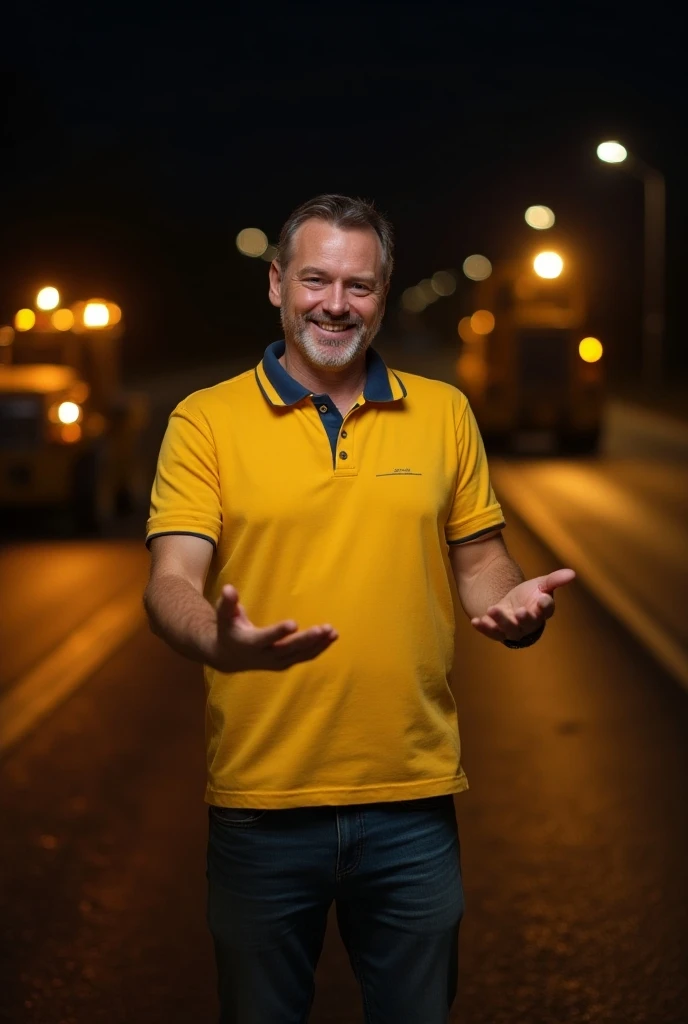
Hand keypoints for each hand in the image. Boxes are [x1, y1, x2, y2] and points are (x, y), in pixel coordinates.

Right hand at [209, 585, 337, 671]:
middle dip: (306, 640)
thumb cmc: (228, 629)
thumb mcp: (224, 616)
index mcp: (250, 644)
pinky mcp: (285, 663)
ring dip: (318, 644)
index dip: (279, 632)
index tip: (294, 623)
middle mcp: (264, 656)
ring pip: (300, 655)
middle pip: (288, 649)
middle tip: (323, 629)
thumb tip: (228, 588)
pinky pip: (304, 657)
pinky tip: (332, 637)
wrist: (228, 657)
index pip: (266, 638)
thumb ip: (228, 603)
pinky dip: (319, 649)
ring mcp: (276, 662)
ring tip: (333, 632)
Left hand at [470, 568, 575, 643]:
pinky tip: (475, 621)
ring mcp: (513, 628)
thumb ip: (555, 580)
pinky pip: (491, 632)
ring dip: (500, 621)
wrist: (513, 605)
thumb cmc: (531, 595)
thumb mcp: (542, 584)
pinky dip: (484, 628)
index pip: (546, 610)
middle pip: (527, 623)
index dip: (545, 605)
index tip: (543, 598)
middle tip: (520, 611)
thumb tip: (573, 573)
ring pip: (508, 628)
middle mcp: (529, 623)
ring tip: (492, 609)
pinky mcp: (497, 630)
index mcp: (542, 612)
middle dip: (524, 618)